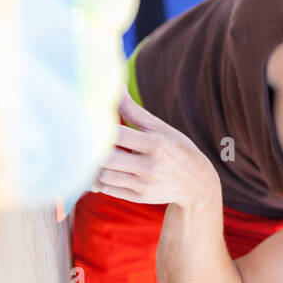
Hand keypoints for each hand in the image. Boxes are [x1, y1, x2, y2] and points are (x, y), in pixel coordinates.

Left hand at [92, 89, 221, 208]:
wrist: (197, 183)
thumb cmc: (176, 149)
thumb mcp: (161, 128)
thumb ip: (134, 110)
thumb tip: (116, 85)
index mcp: (156, 144)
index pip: (118, 135)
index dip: (99, 128)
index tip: (90, 122)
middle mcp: (150, 166)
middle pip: (106, 158)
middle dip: (92, 149)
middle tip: (85, 141)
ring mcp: (144, 184)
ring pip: (103, 176)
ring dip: (92, 165)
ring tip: (91, 155)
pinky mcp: (139, 197)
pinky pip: (108, 189)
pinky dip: (98, 180)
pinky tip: (101, 170)